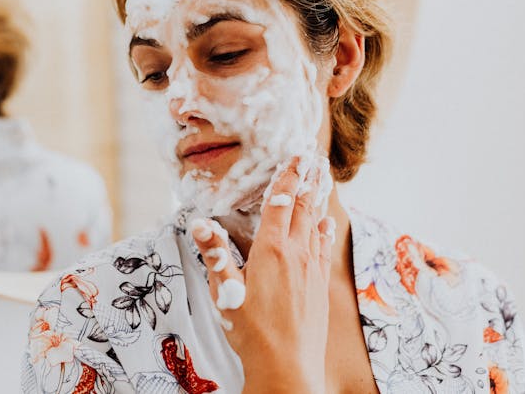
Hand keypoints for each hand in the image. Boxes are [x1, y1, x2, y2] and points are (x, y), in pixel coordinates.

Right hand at [190, 157, 334, 393]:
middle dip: (307, 181)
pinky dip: (323, 229)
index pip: (281, 204)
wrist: (288, 368)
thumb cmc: (252, 332)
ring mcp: (312, 270)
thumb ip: (215, 254)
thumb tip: (199, 222)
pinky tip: (325, 225)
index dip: (288, 177)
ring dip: (317, 201)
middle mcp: (297, 254)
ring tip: (320, 181)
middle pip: (304, 208)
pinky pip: (322, 247)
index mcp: (272, 250)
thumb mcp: (225, 292)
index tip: (296, 156)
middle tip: (313, 158)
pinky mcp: (319, 286)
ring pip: (316, 225)